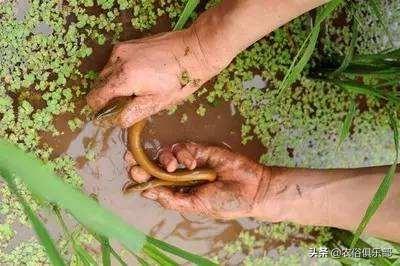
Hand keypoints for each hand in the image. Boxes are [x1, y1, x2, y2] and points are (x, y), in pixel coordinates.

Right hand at [87, 28, 228, 127]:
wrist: (194, 51)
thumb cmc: (179, 81)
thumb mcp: (156, 103)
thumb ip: (132, 113)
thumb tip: (115, 121)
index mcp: (123, 78)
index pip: (95, 96)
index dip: (99, 108)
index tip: (108, 114)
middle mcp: (117, 60)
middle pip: (99, 84)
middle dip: (107, 96)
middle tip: (127, 103)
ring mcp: (122, 49)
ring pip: (106, 72)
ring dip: (113, 83)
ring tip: (135, 89)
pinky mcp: (129, 43)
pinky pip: (115, 61)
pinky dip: (120, 71)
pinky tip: (138, 76)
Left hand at [125, 142, 271, 218]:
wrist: (252, 188)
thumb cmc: (225, 202)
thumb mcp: (196, 205)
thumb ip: (173, 199)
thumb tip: (148, 192)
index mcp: (179, 192)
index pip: (154, 184)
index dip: (141, 178)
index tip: (132, 174)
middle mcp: (181, 177)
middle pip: (154, 166)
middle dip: (142, 163)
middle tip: (131, 160)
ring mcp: (190, 162)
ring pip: (166, 154)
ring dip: (164, 159)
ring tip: (173, 167)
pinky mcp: (200, 150)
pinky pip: (182, 147)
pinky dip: (183, 153)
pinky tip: (192, 162)